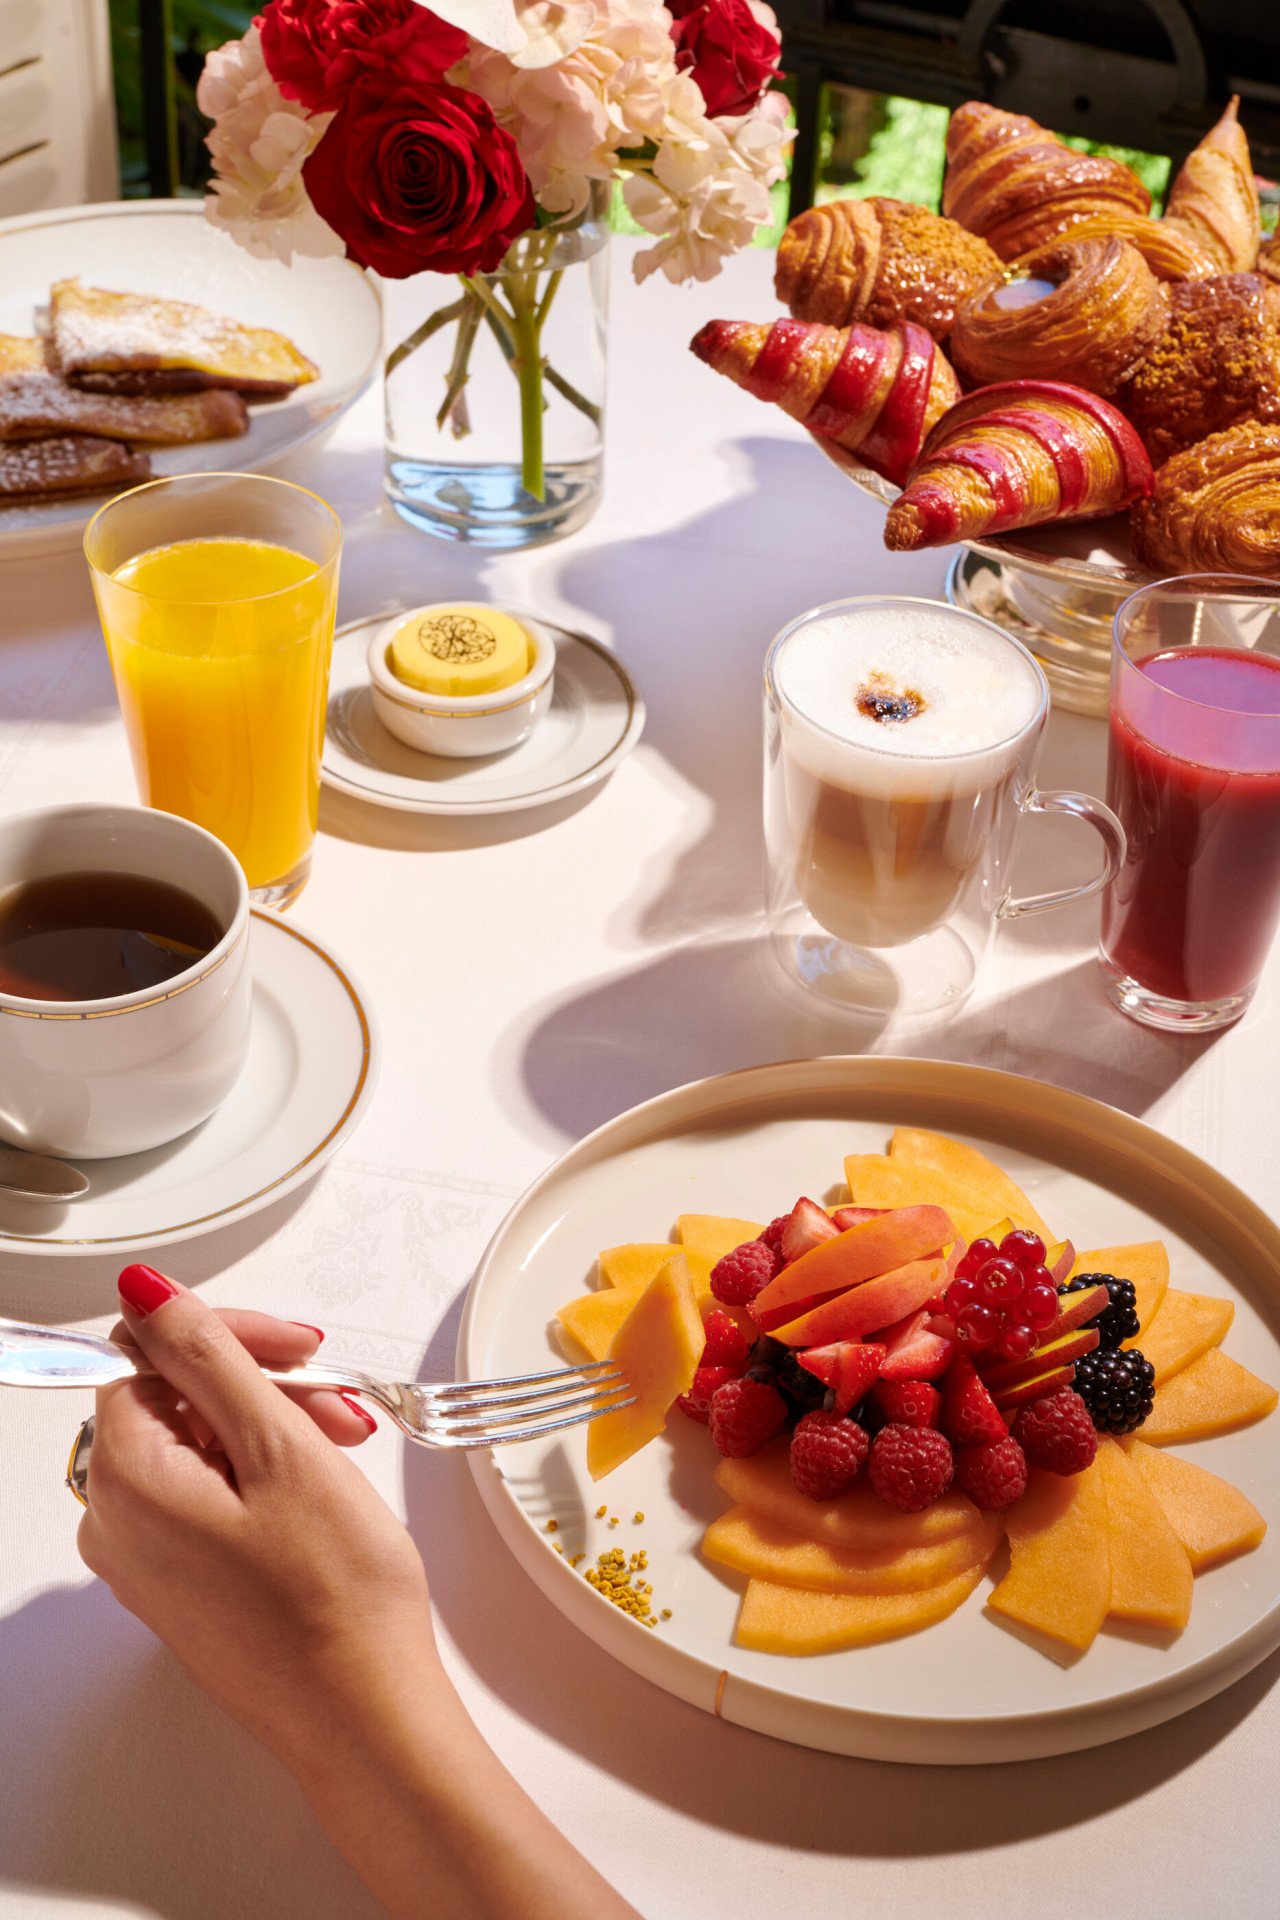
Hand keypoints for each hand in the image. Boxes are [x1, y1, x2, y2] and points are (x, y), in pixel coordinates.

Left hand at [77, 1265, 439, 1774]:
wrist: (363, 1715)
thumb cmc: (333, 1599)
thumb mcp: (279, 1447)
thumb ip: (209, 1356)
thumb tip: (146, 1293)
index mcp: (127, 1479)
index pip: (150, 1356)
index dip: (232, 1338)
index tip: (299, 1348)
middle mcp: (117, 1522)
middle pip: (174, 1399)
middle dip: (263, 1386)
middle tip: (338, 1405)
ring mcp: (148, 1561)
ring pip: (199, 1446)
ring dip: (274, 1427)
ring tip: (345, 1448)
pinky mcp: (184, 1586)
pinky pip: (208, 1498)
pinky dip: (266, 1475)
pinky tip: (323, 1486)